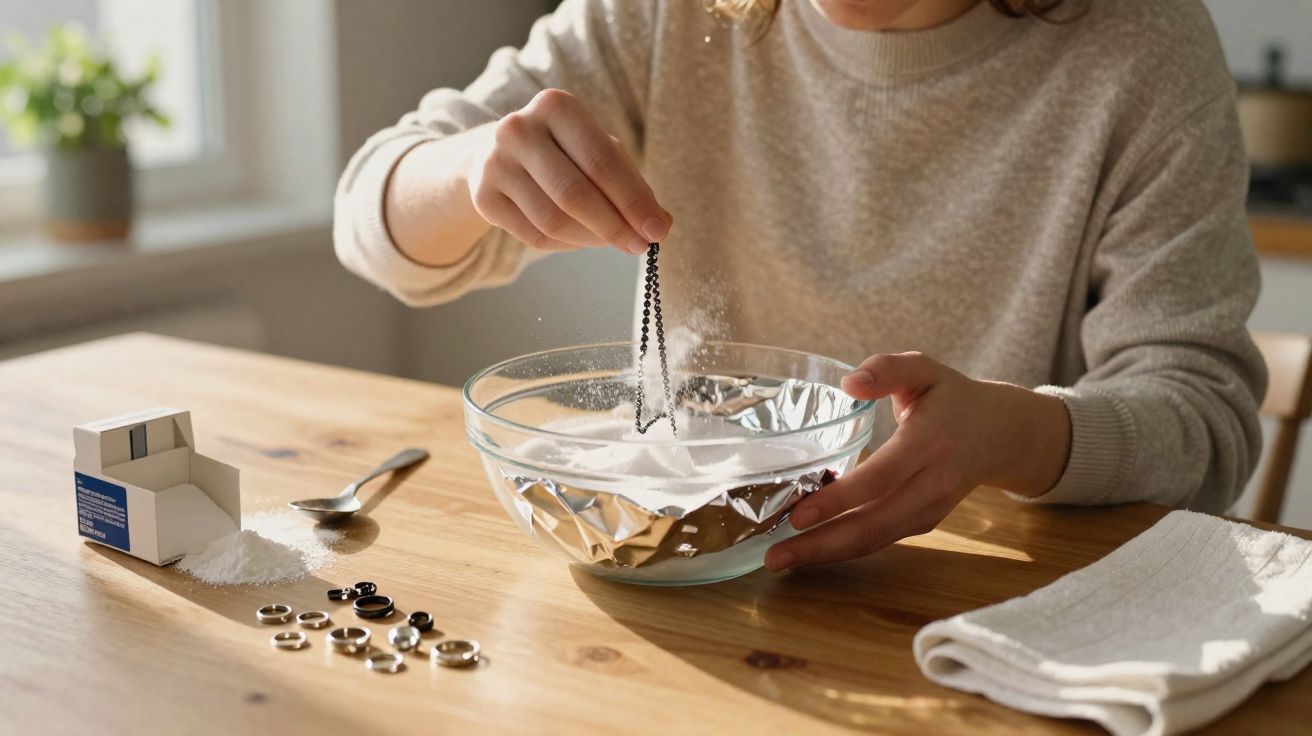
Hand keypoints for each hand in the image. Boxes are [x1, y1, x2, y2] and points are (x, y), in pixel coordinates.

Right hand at [463, 88, 671, 254]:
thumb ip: (633, 185)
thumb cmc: (565, 153)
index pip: (602, 161)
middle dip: (614, 226)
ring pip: (553, 221)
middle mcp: (519, 128)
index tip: (657, 231)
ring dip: (590, 239)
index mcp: (556, 106)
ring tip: (608, 240)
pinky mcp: (483, 196)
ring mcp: (495, 162)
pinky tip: (577, 238)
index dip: (633, 201)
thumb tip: (662, 225)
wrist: (498, 155)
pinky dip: (565, 245)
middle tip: (639, 246)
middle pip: (575, 193)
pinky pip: (534, 236)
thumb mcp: (600, 152)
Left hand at [764, 351, 1070, 571]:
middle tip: (774, 557)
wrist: (1000, 433)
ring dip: (827, 554)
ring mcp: (930, 508)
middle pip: (874, 523)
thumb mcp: (924, 369)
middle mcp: (933, 483)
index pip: (881, 477)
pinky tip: (809, 548)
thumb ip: (887, 369)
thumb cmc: (952, 397)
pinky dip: (844, 548)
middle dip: (822, 544)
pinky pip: (881, 539)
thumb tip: (848, 383)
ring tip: (781, 560)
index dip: (840, 499)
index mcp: (929, 442)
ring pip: (876, 539)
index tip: (798, 514)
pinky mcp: (924, 522)